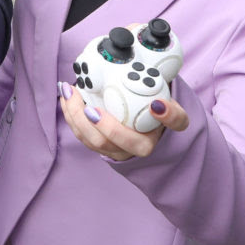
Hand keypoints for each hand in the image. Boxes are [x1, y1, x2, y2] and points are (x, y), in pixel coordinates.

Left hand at [59, 82, 188, 160]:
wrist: (154, 128)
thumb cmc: (162, 120)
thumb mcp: (177, 116)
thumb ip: (174, 114)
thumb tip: (158, 106)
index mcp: (145, 146)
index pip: (133, 143)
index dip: (114, 128)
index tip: (97, 109)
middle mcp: (125, 152)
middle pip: (102, 142)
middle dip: (85, 120)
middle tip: (78, 96)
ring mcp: (110, 149)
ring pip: (87, 139)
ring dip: (73, 116)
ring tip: (68, 92)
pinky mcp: (98, 143)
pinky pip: (80, 134)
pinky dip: (71, 115)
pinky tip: (67, 98)